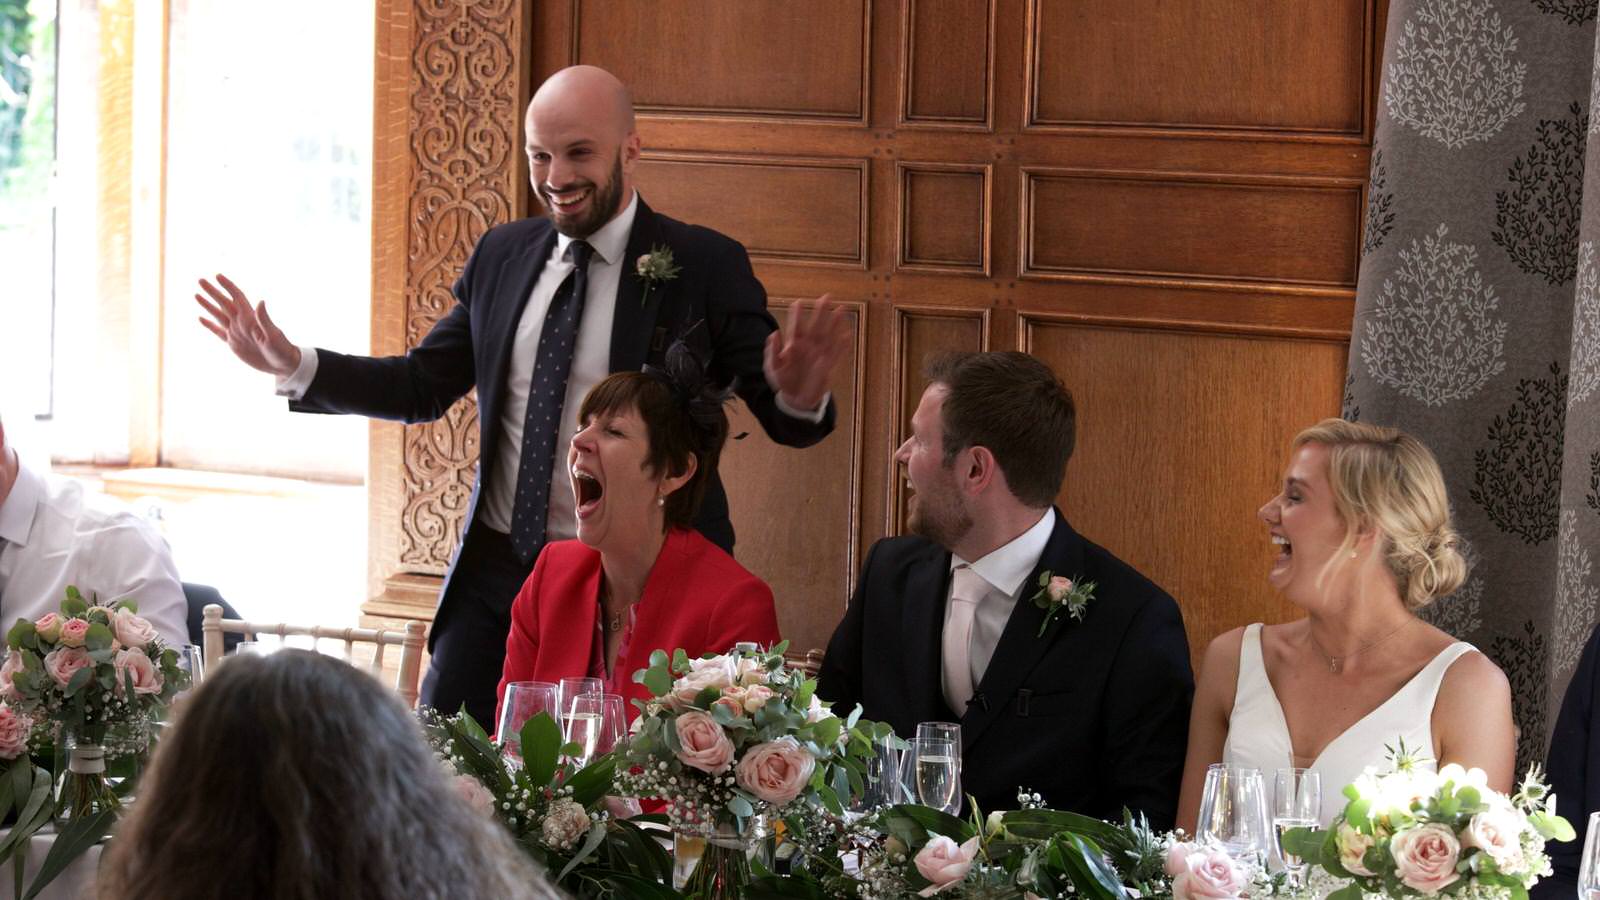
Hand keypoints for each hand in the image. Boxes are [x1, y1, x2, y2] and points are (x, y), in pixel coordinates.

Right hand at [194, 274, 301, 377]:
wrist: (282, 365)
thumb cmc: (282, 349)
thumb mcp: (274, 335)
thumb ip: (265, 319)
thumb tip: (261, 301)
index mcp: (250, 318)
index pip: (237, 297)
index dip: (228, 286)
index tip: (217, 276)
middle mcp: (241, 322)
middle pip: (223, 303)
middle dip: (212, 292)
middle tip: (201, 280)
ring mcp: (236, 332)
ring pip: (218, 315)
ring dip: (208, 305)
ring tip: (197, 295)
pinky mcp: (234, 343)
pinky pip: (218, 332)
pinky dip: (209, 325)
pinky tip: (201, 318)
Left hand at [763, 294, 849, 412]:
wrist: (795, 399)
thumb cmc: (783, 381)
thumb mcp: (772, 369)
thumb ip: (772, 352)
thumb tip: (774, 334)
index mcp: (793, 346)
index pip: (796, 327)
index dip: (797, 315)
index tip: (798, 302)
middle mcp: (808, 347)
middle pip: (815, 326)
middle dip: (821, 312)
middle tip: (826, 297)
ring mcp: (819, 355)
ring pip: (828, 335)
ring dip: (835, 323)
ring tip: (841, 309)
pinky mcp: (828, 366)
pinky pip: (837, 353)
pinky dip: (842, 345)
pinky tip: (848, 334)